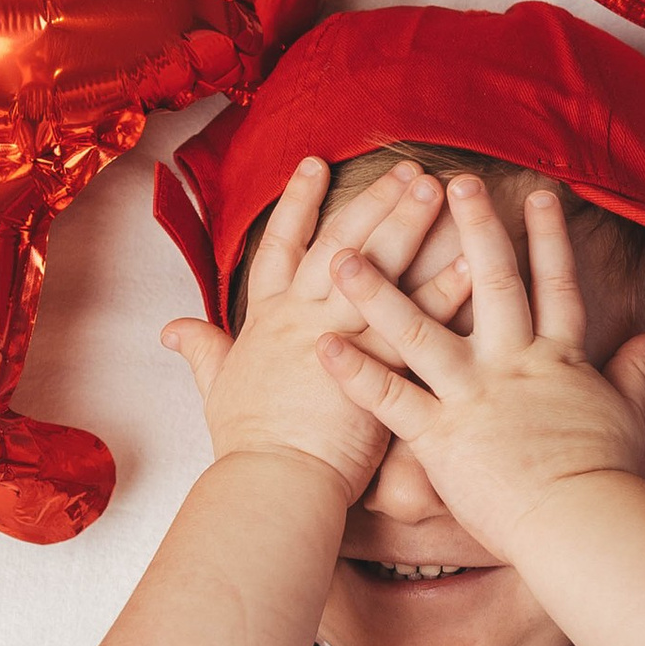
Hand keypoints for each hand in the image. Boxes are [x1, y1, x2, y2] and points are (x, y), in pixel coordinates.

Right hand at [163, 156, 469, 502]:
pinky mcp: (377, 367)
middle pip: (340, 243)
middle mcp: (303, 317)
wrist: (272, 483)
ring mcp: (340, 336)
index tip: (315, 163)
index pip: (280, 246)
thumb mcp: (216, 388)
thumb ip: (201, 351)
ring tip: (442, 189)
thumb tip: (171, 330)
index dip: (297, 202)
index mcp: (268, 320)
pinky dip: (446, 289)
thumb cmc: (247, 446)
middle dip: (372, 200)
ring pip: (378, 268)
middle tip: (405, 167)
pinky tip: (473, 261)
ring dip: (411, 225)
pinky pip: (418, 318)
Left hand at [318, 173, 644, 555]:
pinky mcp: (440, 436)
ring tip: (345, 251)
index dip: (550, 238)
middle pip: (493, 284)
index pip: (556, 286)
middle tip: (451, 180)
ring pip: (420, 331)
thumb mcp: (631, 415)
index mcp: (559, 361)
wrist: (584, 524)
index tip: (540, 194)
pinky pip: (390, 399)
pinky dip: (355, 373)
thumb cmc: (611, 479)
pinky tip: (321, 346)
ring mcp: (473, 396)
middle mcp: (513, 365)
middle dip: (474, 227)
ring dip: (380, 290)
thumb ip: (640, 371)